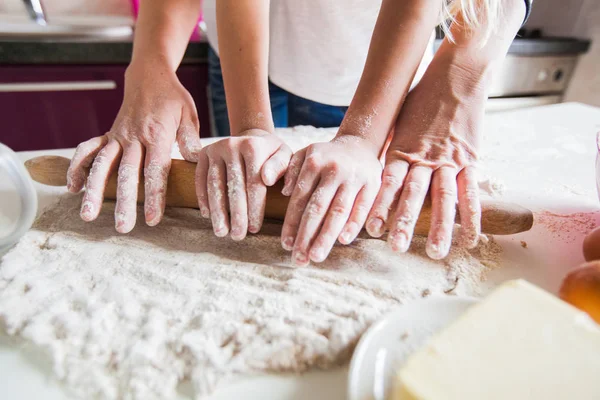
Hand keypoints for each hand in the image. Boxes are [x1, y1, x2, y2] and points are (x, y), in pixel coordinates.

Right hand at [66, 62, 201, 232]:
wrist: (149, 76)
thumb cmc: (174, 99)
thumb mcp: (189, 115)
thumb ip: (190, 139)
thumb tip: (196, 161)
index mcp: (157, 134)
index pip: (155, 170)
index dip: (154, 196)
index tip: (152, 220)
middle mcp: (134, 136)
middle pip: (127, 173)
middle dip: (124, 202)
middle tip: (122, 227)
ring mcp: (117, 135)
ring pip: (102, 165)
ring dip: (94, 190)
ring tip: (88, 215)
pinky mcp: (108, 135)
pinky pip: (88, 149)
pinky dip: (77, 166)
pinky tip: (72, 188)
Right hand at [195, 130, 292, 239]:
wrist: (252, 137)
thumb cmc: (271, 154)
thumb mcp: (284, 156)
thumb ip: (281, 167)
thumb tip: (268, 179)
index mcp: (253, 146)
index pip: (254, 184)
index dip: (254, 209)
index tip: (255, 229)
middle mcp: (232, 145)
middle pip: (233, 186)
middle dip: (236, 214)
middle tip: (237, 236)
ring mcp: (215, 149)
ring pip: (215, 185)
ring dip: (217, 211)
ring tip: (221, 232)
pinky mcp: (203, 154)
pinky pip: (201, 179)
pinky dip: (203, 198)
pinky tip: (208, 216)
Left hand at [281, 136, 381, 265]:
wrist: (359, 144)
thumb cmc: (326, 157)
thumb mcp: (304, 154)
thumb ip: (290, 170)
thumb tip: (283, 192)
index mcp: (313, 163)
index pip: (300, 199)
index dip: (292, 223)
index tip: (286, 245)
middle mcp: (333, 170)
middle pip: (317, 208)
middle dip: (306, 235)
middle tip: (299, 259)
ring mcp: (354, 177)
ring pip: (338, 211)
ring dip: (326, 236)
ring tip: (316, 256)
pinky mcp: (372, 184)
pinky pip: (362, 208)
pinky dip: (353, 225)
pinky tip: (342, 241)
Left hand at [366, 62, 484, 258]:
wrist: (457, 75)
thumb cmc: (423, 98)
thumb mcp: (400, 121)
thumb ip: (391, 147)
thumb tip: (373, 167)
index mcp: (403, 149)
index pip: (389, 182)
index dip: (381, 206)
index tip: (372, 229)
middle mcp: (424, 157)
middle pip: (414, 194)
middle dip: (405, 222)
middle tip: (397, 247)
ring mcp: (449, 159)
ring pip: (444, 197)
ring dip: (441, 227)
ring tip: (436, 253)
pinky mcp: (470, 159)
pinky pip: (471, 191)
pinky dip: (472, 216)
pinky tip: (470, 238)